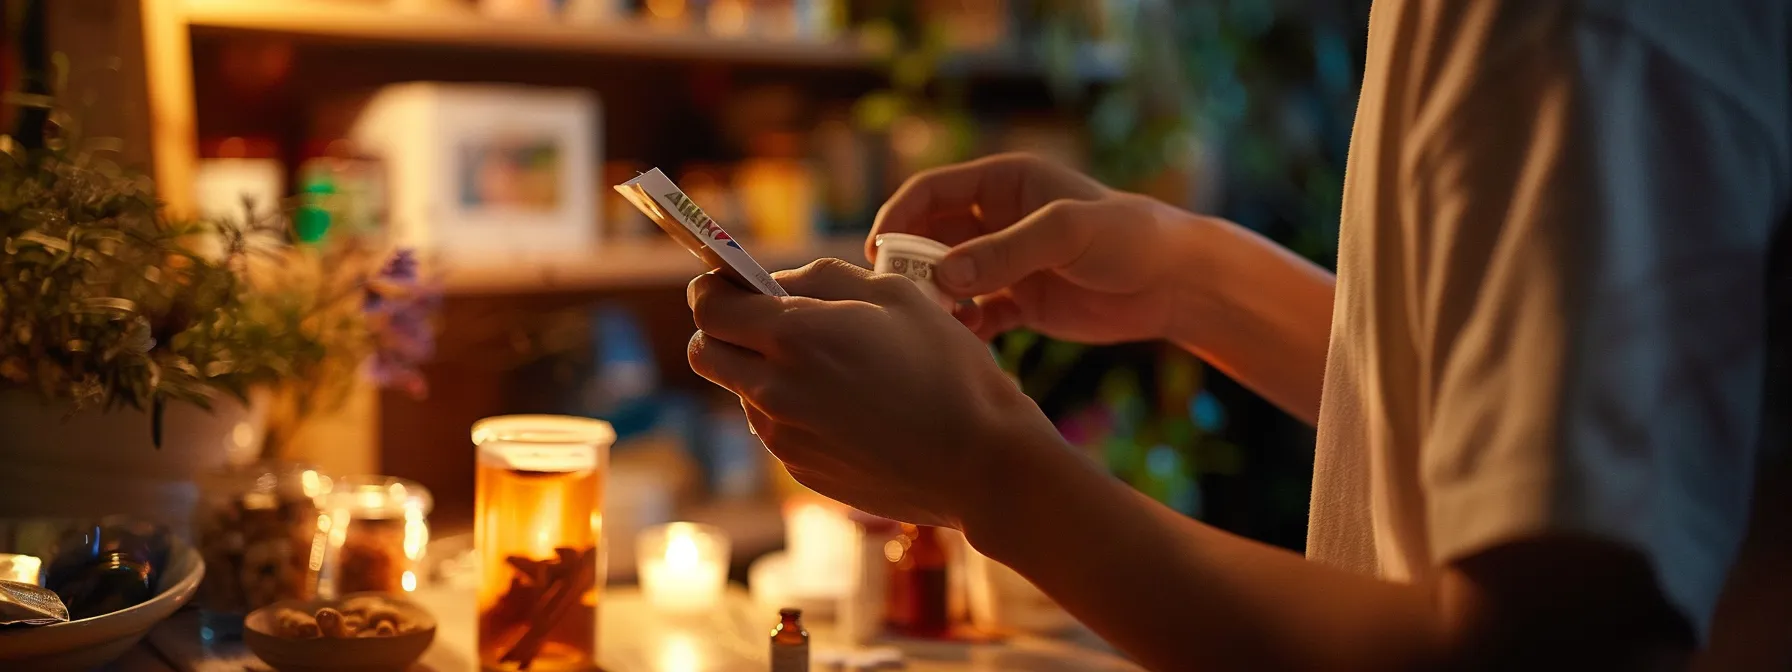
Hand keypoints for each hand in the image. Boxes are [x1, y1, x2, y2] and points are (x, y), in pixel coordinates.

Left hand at [686, 259, 1058, 527]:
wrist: (980, 463)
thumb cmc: (947, 369)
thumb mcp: (895, 295)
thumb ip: (822, 279)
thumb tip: (779, 285)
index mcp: (795, 335)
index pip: (708, 305)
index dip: (713, 287)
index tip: (733, 283)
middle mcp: (775, 388)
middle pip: (706, 352)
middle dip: (724, 329)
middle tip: (768, 321)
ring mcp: (784, 436)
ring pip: (741, 391)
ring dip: (763, 372)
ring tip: (831, 369)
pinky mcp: (801, 470)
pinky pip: (776, 428)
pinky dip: (795, 411)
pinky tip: (851, 409)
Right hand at [871, 153, 1214, 342]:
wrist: (1176, 284)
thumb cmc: (1128, 239)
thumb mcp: (1066, 233)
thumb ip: (1004, 252)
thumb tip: (941, 276)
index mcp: (1005, 183)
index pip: (932, 191)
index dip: (899, 217)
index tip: (879, 252)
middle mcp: (999, 219)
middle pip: (932, 236)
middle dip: (910, 264)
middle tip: (898, 296)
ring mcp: (1009, 262)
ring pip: (949, 278)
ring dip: (934, 299)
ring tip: (930, 322)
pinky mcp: (1023, 302)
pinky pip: (977, 314)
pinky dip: (964, 328)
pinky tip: (964, 342)